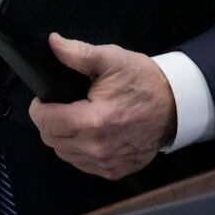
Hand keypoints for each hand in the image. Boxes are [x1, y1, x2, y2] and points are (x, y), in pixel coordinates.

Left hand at [28, 34, 177, 179]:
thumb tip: (53, 44)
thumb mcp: (112, 59)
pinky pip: (82, 164)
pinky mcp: (114, 171)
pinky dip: (79, 150)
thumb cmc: (144, 82)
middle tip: (62, 105)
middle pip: (51, 139)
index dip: (39, 107)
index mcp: (94, 120)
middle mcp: (98, 148)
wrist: (175, 106)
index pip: (45, 121)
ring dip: (63, 137)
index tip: (44, 99)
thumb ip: (78, 53)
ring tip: (76, 117)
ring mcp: (106, 163)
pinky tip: (90, 133)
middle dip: (50, 121)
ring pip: (64, 154)